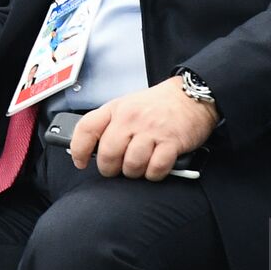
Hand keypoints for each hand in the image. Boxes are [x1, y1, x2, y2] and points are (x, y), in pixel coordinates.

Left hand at [71, 77, 217, 180]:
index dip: (79, 150)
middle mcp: (131, 118)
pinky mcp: (171, 141)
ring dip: (135, 172)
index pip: (87, 128)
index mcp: (117, 108)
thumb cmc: (159, 105)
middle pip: (108, 155)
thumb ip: (110, 124)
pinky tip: (156, 167)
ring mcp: (152, 130)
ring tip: (140, 166)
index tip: (80, 162)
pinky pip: (155, 169)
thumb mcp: (128, 105)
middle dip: (111, 169)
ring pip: (131, 165)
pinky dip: (154, 174)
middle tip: (118, 168)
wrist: (192, 95)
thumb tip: (92, 150)